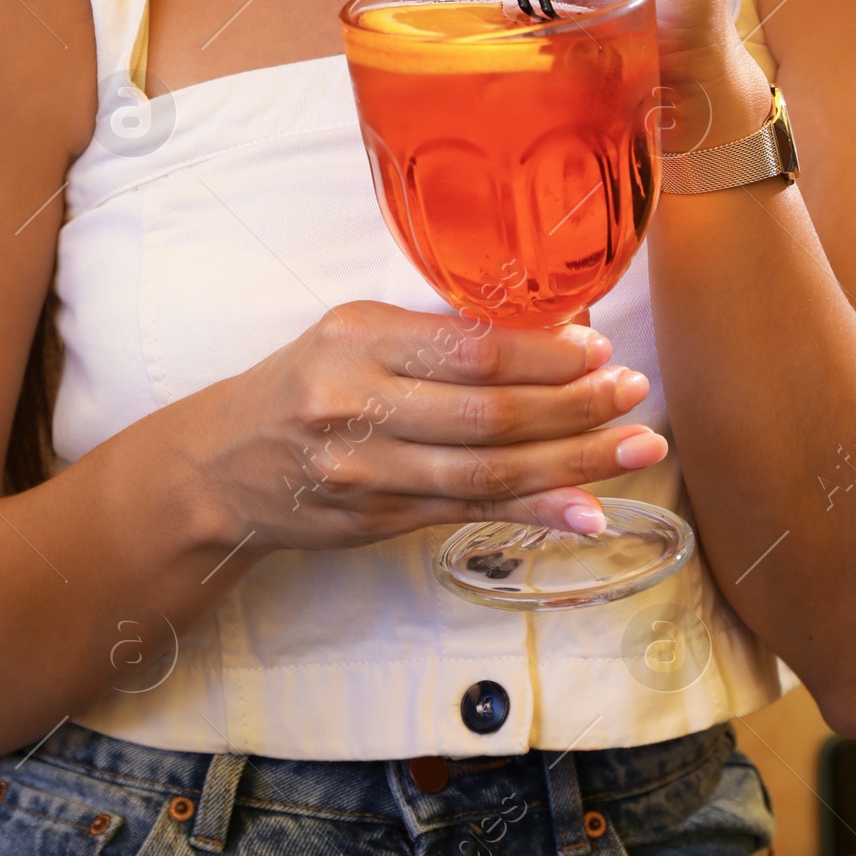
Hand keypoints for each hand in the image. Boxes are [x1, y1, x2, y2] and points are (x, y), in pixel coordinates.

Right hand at [176, 301, 667, 554]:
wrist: (218, 466)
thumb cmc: (302, 385)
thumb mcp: (353, 335)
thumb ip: (436, 338)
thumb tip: (552, 339)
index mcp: (358, 337)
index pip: (471, 348)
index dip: (545, 355)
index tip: (601, 351)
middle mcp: (357, 402)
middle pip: (489, 413)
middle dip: (575, 406)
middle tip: (636, 396)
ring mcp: (366, 470)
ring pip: (488, 471)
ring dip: (573, 462)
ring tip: (637, 448)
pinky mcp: (375, 520)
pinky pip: (470, 514)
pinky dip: (535, 512)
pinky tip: (586, 509)